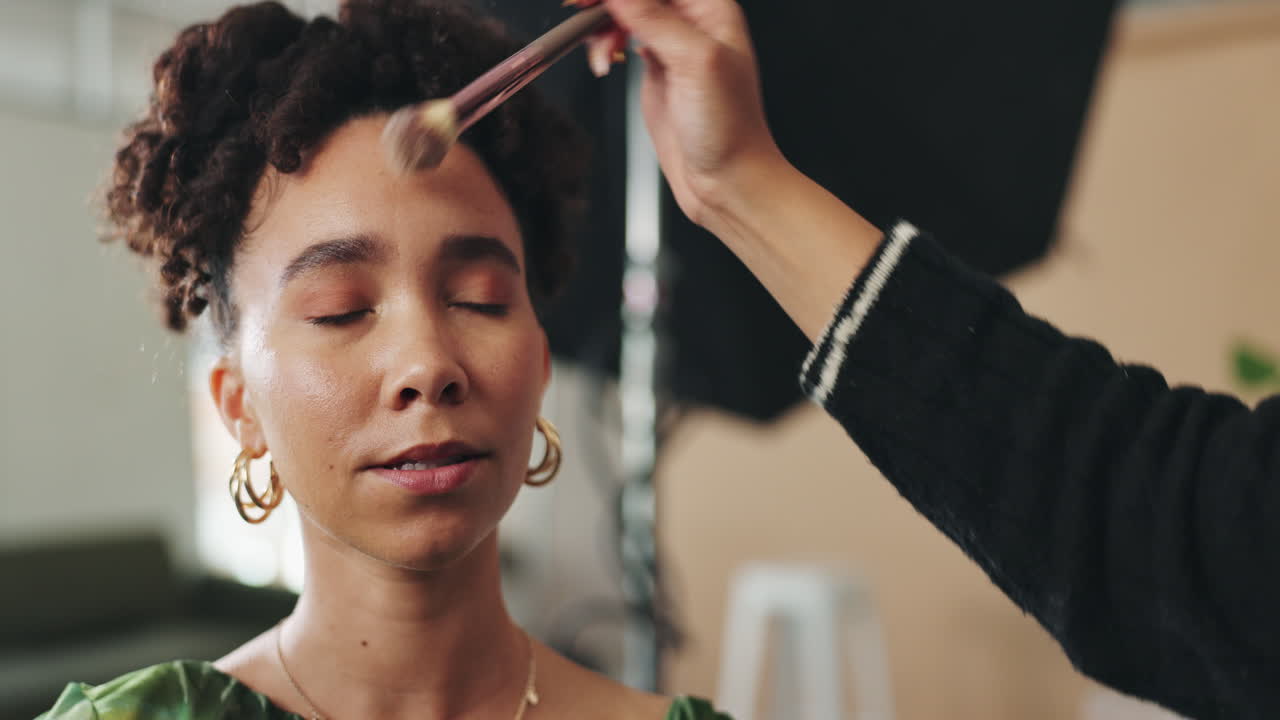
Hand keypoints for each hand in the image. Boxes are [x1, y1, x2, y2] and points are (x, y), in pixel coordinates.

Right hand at [578, 0, 787, 226]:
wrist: (724, 180)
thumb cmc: (730, 128)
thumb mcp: (694, 61)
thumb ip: (655, 19)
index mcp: (711, 9)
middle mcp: (692, 23)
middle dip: (606, 1)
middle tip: (578, 7)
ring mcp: (670, 47)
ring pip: (624, 13)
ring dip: (602, 25)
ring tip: (600, 52)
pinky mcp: (654, 71)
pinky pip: (621, 40)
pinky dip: (604, 45)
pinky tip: (603, 61)